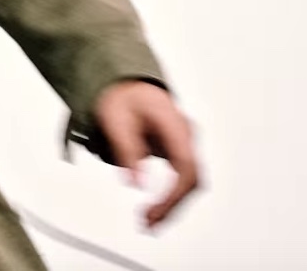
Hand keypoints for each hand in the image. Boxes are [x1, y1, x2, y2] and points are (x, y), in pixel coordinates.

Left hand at [93, 79, 200, 228]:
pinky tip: (153, 208)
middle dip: (172, 206)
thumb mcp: (115, 119)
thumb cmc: (121, 94)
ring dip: (170, 204)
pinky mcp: (175, 149)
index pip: (186, 168)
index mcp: (175, 124)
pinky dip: (167, 194)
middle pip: (191, 179)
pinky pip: (179, 177)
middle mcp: (185, 134)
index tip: (153, 211)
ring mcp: (183, 142)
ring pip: (187, 181)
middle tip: (148, 224)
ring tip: (148, 220)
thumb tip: (136, 184)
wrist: (124, 82)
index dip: (173, 196)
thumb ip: (126, 150)